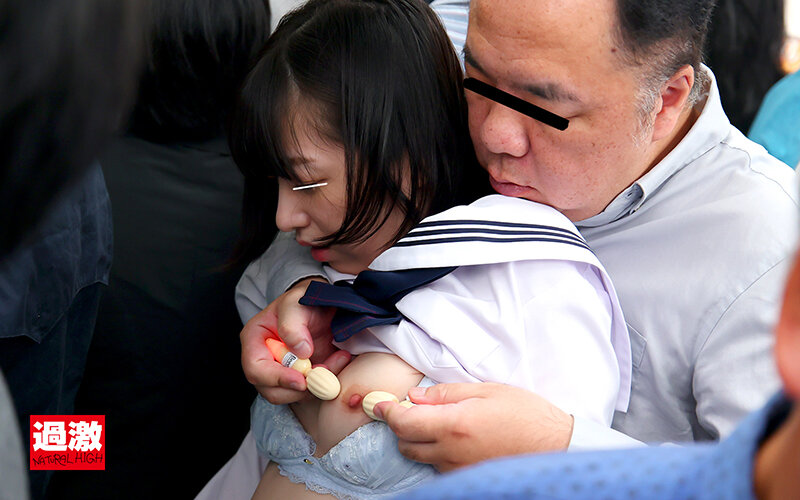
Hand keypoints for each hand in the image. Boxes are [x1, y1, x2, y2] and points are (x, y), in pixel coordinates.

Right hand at [240, 277, 350, 403]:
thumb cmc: (303, 299)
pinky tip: (340, 359)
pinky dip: (327, 381)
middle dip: (299, 388)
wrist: (323, 303)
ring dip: (316, 384)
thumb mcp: (296, 302)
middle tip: (324, 373)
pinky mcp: (302, 377)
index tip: (301, 379)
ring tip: (337, 359)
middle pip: (271, 390)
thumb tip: (301, 352)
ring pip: (292, 395)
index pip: (255, 369)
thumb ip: (293, 324)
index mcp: (255, 340)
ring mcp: (283, 371)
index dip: (277, 378)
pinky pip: (311, 390)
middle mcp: (265, 359)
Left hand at [374, 383, 573, 471]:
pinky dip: (436, 452)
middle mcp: (451, 452)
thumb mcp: (486, 390)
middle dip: (402, 426)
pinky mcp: (467, 478)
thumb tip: (415, 396)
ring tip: (438, 422)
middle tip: (413, 409)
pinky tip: (454, 438)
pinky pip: (439, 467)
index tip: (379, 405)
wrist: (556, 446)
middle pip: (406, 444)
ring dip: (419, 440)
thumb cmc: (526, 414)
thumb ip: (446, 393)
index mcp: (454, 425)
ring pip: (421, 457)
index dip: (387, 413)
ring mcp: (458, 470)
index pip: (404, 423)